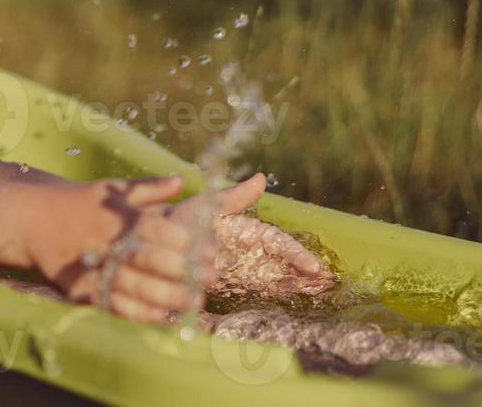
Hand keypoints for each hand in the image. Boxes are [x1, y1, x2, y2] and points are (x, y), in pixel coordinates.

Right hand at [28, 175, 220, 323]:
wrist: (31, 220)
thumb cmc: (80, 203)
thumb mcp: (112, 190)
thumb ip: (149, 188)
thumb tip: (181, 180)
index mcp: (115, 214)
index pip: (156, 228)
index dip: (186, 240)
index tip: (212, 249)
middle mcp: (104, 239)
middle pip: (147, 257)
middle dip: (182, 269)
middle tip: (213, 278)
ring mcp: (90, 265)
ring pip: (131, 284)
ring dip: (165, 295)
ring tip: (195, 303)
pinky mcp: (78, 288)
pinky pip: (110, 303)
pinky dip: (135, 312)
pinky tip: (160, 317)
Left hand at [170, 172, 333, 297]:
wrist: (157, 240)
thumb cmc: (184, 220)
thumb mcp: (208, 206)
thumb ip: (234, 197)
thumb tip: (262, 178)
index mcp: (247, 231)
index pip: (278, 243)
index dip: (296, 254)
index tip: (313, 267)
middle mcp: (249, 251)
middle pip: (282, 263)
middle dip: (303, 273)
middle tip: (324, 286)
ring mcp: (242, 269)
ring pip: (275, 278)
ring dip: (295, 286)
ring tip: (316, 295)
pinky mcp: (231, 286)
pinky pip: (255, 292)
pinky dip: (273, 296)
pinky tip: (289, 303)